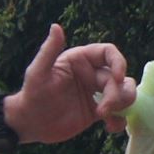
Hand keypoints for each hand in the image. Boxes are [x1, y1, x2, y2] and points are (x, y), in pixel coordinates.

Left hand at [5, 25, 135, 141]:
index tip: (118, 79)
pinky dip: (119, 120)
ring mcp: (96, 93)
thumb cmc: (31, 95)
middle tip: (102, 110)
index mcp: (80, 60)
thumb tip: (56, 26)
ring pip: (124, 93)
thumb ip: (48, 50)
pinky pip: (119, 113)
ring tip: (105, 117)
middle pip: (119, 78)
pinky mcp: (97, 111)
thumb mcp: (38, 72)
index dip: (119, 63)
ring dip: (121, 105)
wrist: (29, 124)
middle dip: (116, 94)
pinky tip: (109, 127)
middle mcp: (91, 74)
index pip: (108, 52)